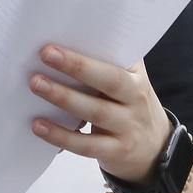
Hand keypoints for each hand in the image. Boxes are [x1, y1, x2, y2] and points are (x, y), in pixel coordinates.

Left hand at [29, 44, 171, 183]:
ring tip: (37, 85)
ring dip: (64, 97)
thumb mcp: (128, 85)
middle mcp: (137, 99)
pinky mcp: (117, 151)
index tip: (60, 42)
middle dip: (77, 66)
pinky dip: (61, 136)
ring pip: (96, 112)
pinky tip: (39, 126)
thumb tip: (62, 48)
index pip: (117, 58)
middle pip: (110, 81)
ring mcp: (128, 127)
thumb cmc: (128, 107)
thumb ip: (107, 67)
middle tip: (46, 54)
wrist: (154, 149)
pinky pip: (86, 145)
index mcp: (137, 77)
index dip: (89, 51)